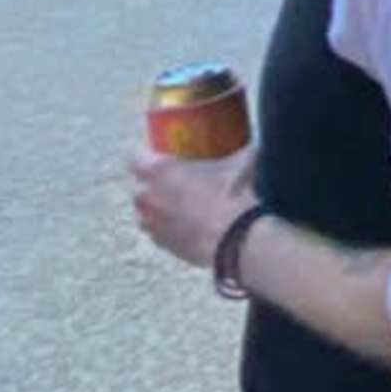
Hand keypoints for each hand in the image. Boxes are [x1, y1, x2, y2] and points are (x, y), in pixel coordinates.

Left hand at [130, 147, 256, 270]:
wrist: (237, 239)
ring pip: (143, 214)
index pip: (135, 157)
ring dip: (155, 210)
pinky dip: (167, 230)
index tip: (160, 156)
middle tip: (173, 182)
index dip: (147, 156)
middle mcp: (148, 197)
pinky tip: (186, 227)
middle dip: (151, 185)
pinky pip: (157, 234)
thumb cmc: (233, 195)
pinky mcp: (163, 246)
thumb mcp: (242, 163)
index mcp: (161, 171)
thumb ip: (243, 150)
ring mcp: (153, 224)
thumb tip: (255, 145)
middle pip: (138, 188)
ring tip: (177, 207)